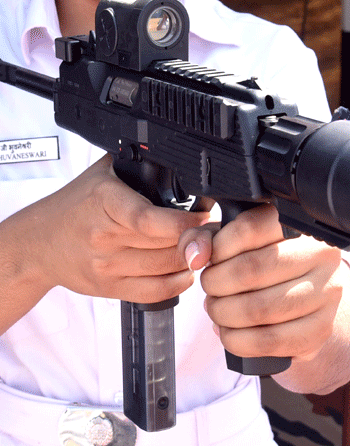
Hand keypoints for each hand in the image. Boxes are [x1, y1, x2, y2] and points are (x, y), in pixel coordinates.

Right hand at [28, 153, 211, 302]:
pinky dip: (179, 282)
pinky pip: (155, 292)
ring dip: (193, 258)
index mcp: (105, 202)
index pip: (148, 219)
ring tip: (205, 245)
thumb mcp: (102, 172)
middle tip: (216, 228)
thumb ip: (137, 163)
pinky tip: (187, 268)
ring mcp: (107, 266)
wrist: (37, 244)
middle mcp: (105, 237)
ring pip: (166, 268)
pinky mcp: (109, 288)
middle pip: (166, 244)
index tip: (205, 215)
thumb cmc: (74, 204)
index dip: (184, 222)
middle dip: (200, 236)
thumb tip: (177, 153)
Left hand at [191, 204, 345, 363]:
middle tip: (209, 288)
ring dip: (224, 314)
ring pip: (259, 309)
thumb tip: (195, 256)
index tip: (210, 259)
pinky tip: (229, 332)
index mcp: (299, 223)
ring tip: (217, 309)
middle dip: (216, 284)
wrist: (308, 296)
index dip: (218, 248)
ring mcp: (326, 292)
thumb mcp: (236, 239)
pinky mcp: (321, 328)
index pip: (249, 228)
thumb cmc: (267, 261)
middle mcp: (321, 253)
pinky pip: (269, 341)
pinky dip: (237, 340)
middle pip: (251, 270)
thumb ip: (206, 237)